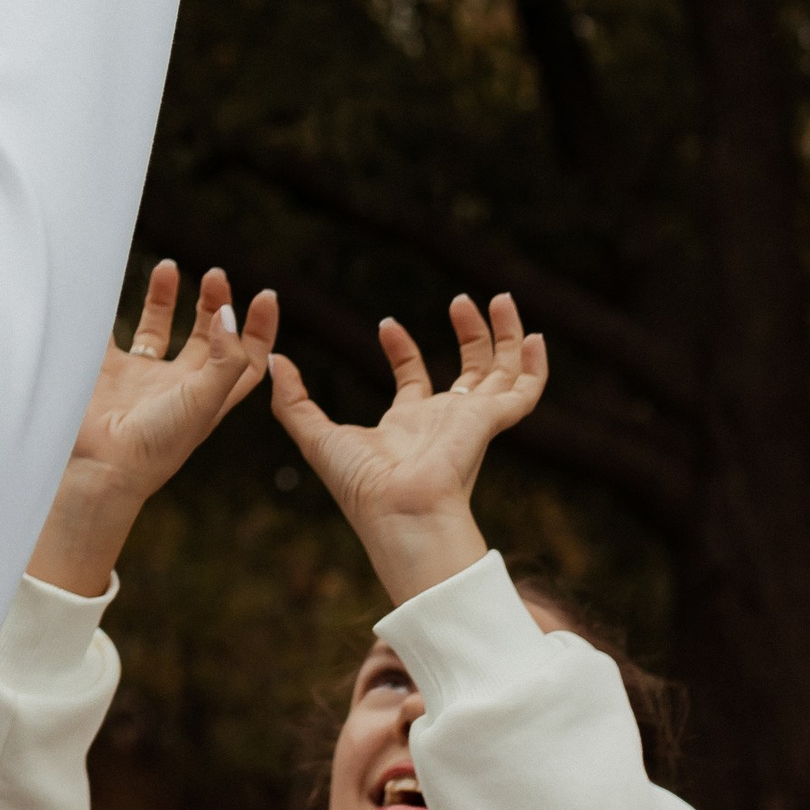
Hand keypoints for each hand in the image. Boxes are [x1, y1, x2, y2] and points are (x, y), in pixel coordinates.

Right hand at [28, 262, 276, 594]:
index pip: (246, 360)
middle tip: (215, 275)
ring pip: (158, 330)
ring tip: (168, 266)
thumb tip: (229, 313)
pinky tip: (114, 283)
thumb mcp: (203, 402)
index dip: (260, 330)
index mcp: (207, 396)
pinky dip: (110, 308)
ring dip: (165, 298)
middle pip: (206, 339)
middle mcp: (177, 386)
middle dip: (214, 304)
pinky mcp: (104, 371)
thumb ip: (223, 358)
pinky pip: (109, 331)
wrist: (99, 467)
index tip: (266, 295)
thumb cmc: (156, 444)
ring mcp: (140, 378)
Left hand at [268, 294, 548, 607]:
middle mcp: (445, 420)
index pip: (414, 379)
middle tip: (463, 299)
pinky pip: (525, 393)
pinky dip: (534, 367)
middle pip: (469, 371)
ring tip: (503, 298)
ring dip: (505, 336)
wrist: (398, 511)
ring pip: (501, 373)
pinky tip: (535, 337)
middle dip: (470, 334)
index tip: (386, 324)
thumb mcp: (315, 435)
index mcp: (409, 424)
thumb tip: (274, 360)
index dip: (402, 348)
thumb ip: (293, 400)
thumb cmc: (360, 484)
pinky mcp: (491, 421)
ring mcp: (471, 420)